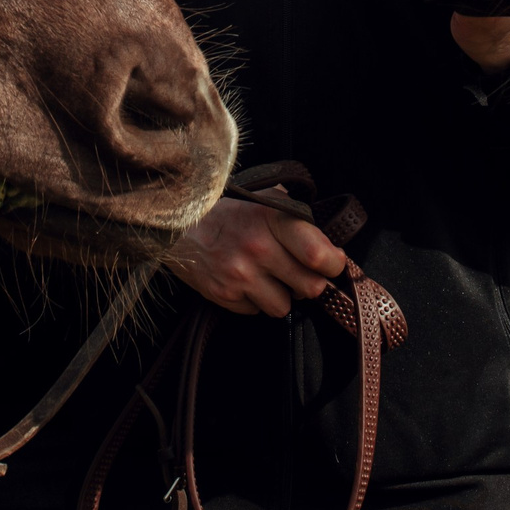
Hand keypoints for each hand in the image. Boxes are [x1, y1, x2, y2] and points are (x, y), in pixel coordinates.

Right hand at [165, 197, 347, 316]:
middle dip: (310, 282)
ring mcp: (240, 276)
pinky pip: (256, 312)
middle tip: (301, 272)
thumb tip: (327, 243)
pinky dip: (255, 301)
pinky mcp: (223, 296)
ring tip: (268, 277)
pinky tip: (246, 282)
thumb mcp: (262, 198)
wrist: (176, 223)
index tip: (332, 262)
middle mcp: (258, 249)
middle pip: (309, 287)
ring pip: (284, 307)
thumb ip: (295, 216)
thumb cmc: (227, 209)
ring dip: (281, 295)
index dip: (333, 263)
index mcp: (271, 220)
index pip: (317, 254)